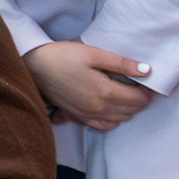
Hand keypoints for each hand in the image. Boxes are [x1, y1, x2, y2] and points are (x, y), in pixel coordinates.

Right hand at [24, 40, 153, 130]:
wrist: (32, 66)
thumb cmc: (61, 56)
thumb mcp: (92, 53)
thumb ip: (121, 63)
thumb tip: (147, 71)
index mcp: (105, 92)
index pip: (139, 100)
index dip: (147, 90)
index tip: (145, 79)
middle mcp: (98, 109)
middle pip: (132, 111)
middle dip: (139, 99)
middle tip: (135, 83)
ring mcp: (87, 115)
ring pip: (120, 120)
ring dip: (127, 109)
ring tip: (122, 92)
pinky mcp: (77, 117)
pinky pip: (103, 126)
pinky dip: (112, 119)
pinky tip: (108, 107)